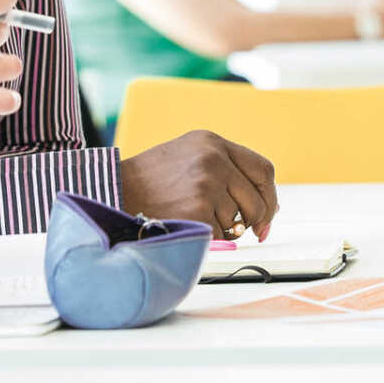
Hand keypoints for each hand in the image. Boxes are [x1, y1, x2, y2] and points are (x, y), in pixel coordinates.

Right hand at [118, 130, 278, 238]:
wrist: (114, 190)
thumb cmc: (149, 179)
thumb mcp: (187, 155)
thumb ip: (223, 168)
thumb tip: (259, 203)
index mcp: (212, 142)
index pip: (262, 169)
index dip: (269, 196)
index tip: (268, 215)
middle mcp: (214, 159)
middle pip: (256, 200)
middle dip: (254, 222)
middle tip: (249, 233)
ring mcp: (207, 184)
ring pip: (236, 221)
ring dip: (222, 229)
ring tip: (191, 217)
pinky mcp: (198, 210)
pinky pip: (218, 236)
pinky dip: (206, 239)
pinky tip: (183, 225)